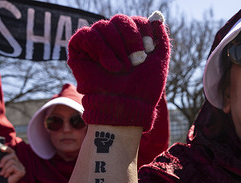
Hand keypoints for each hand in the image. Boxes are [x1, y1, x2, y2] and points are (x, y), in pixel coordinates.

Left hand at [0, 146, 25, 182]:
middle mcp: (19, 164)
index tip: (1, 149)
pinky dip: (7, 171)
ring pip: (12, 161)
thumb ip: (3, 161)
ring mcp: (22, 168)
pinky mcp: (22, 171)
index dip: (7, 149)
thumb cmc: (1, 178)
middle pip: (12, 155)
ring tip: (2, 174)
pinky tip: (6, 176)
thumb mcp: (1, 168)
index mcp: (15, 162)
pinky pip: (13, 166)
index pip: (12, 152)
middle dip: (4, 159)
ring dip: (5, 168)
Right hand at [68, 11, 170, 131]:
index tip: (149, 50)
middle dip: (131, 39)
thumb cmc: (143, 89)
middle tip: (136, 61)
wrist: (127, 107)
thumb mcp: (159, 62)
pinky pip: (87, 34)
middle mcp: (113, 41)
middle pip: (120, 20)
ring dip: (117, 48)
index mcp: (130, 42)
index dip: (143, 31)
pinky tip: (110, 67)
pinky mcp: (78, 50)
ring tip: (122, 69)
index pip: (135, 20)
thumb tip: (157, 18)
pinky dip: (101, 48)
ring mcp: (95, 45)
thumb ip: (161, 39)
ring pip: (104, 26)